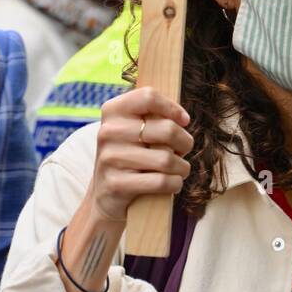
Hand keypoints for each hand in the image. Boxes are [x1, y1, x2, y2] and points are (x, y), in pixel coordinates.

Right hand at [90, 86, 193, 225]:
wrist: (106, 195)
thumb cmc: (131, 155)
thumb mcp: (134, 129)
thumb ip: (154, 116)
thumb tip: (182, 119)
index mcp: (113, 110)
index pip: (149, 97)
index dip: (173, 108)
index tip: (184, 120)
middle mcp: (108, 131)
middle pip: (166, 129)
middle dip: (185, 142)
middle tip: (184, 149)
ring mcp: (109, 158)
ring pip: (166, 159)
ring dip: (182, 167)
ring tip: (181, 169)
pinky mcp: (115, 184)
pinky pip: (159, 182)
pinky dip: (174, 183)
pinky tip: (174, 183)